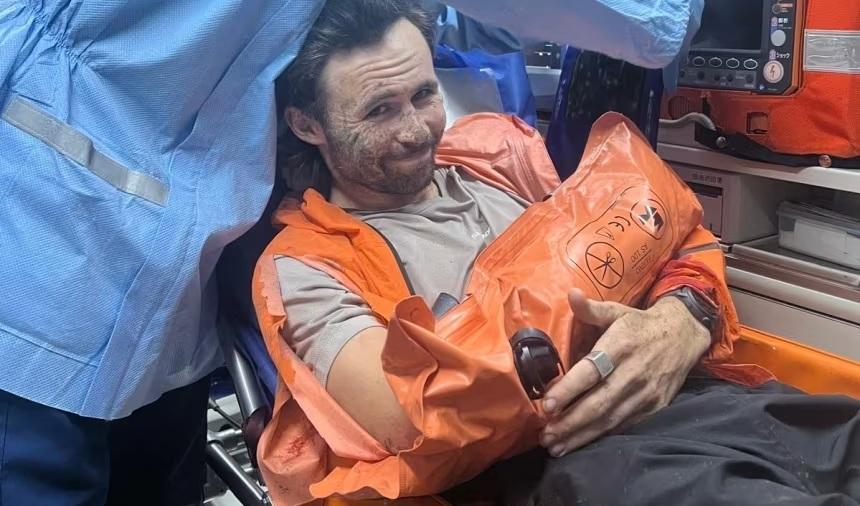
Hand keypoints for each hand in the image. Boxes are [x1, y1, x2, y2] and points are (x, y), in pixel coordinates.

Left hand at [539, 289, 710, 456]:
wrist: (684, 336)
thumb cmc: (640, 324)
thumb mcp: (618, 311)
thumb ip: (592, 309)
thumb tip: (571, 294)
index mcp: (620, 346)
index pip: (591, 371)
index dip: (569, 390)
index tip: (547, 404)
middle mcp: (633, 372)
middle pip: (599, 402)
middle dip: (570, 422)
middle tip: (545, 435)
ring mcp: (645, 393)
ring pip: (610, 419)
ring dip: (581, 435)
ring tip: (555, 446)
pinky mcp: (654, 406)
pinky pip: (625, 425)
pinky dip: (602, 437)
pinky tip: (580, 444)